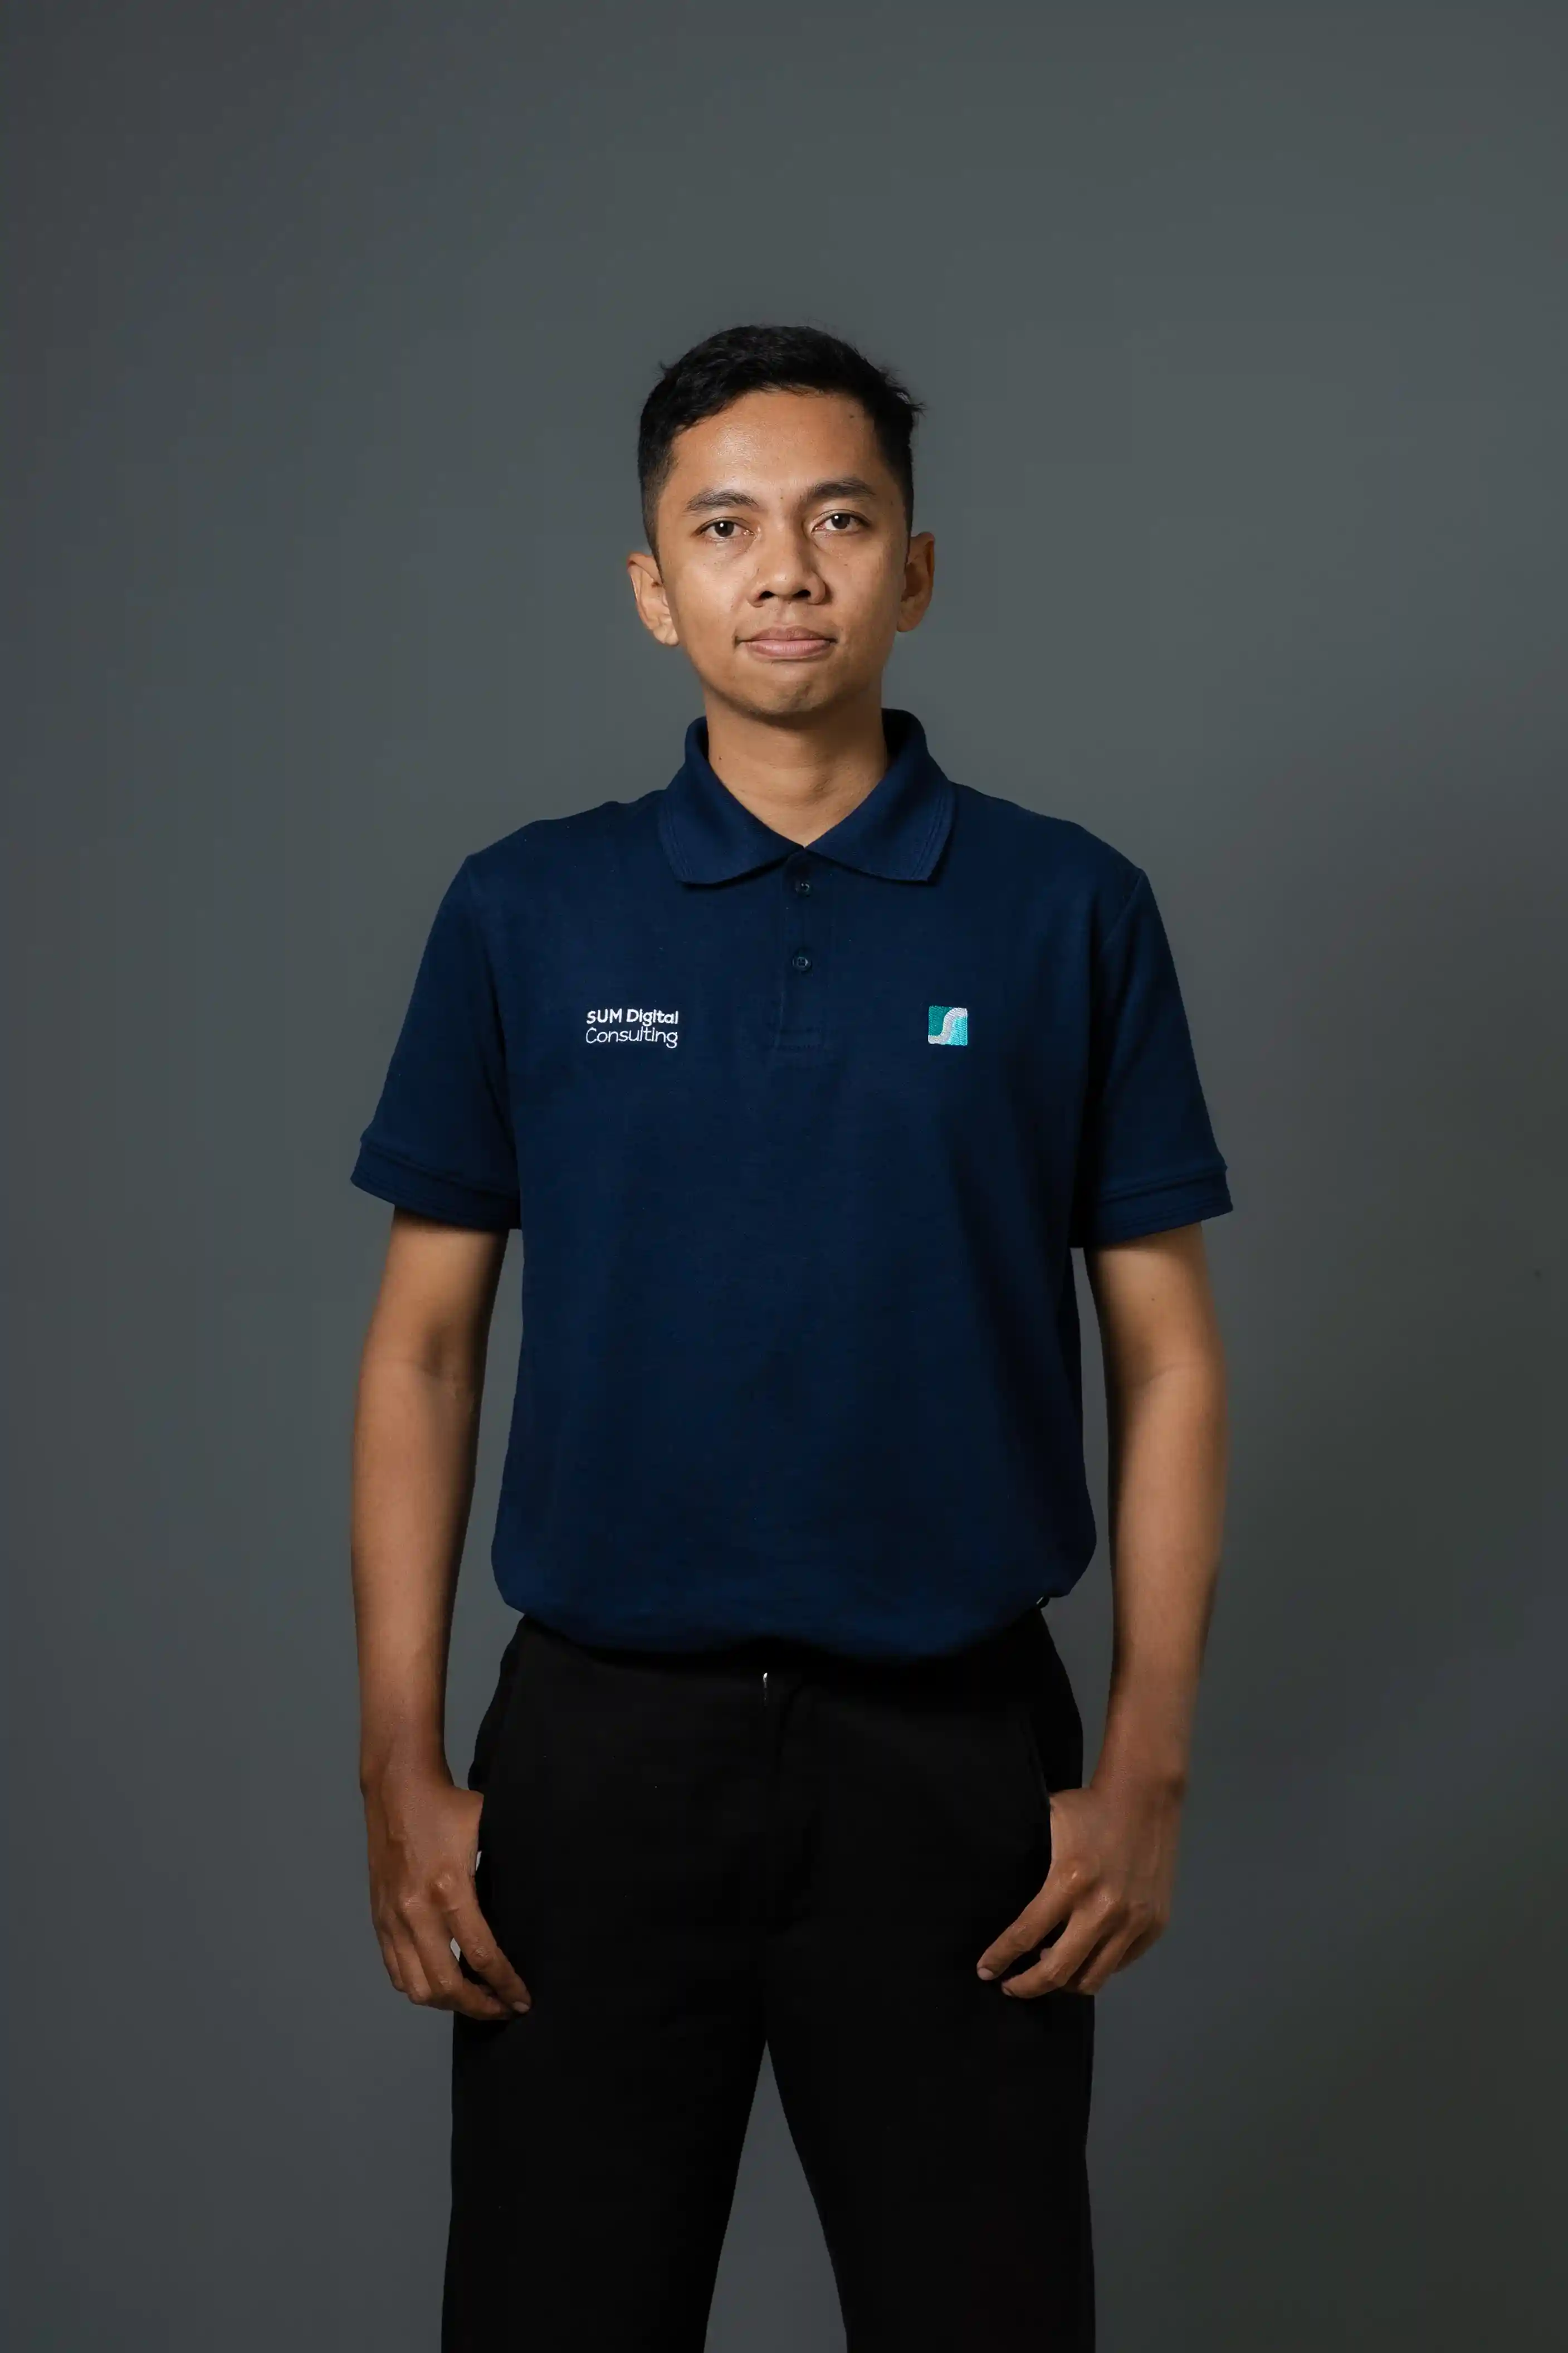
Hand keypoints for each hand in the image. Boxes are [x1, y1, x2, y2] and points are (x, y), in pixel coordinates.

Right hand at [364, 1770, 531, 2020]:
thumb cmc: (450, 1807)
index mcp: (450, 1889)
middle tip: (503, 2008)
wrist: (398, 1790)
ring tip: (475, 2000)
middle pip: (446, 1985)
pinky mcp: (379, 1920)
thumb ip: (505, 1869)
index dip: (505, 1985)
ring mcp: (393, 1919)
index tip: (523, 2000)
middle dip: (479, 2006)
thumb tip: (534, 1902)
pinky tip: (443, 1984)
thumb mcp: (489, 1830)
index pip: (480, 1955)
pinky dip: (420, 1988)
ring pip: (417, 1988)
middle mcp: (416, 1912)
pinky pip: (396, 1972)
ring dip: (448, 2003)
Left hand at [975, 1778, 1181, 1997]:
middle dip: (1026, 1986)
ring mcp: (1133, 1921)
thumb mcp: (1048, 1822)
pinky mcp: (1154, 1926)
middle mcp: (1102, 1909)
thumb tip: (994, 1888)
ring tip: (1048, 1970)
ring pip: (1091, 1979)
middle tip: (1010, 1986)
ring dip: (1063, 1983)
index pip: (1026, 1934)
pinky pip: (1118, 1964)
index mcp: (1070, 1881)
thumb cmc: (1089, 1807)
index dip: (1000, 1957)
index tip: (985, 1971)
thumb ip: (1026, 1858)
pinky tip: (1082, 1954)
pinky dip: (1095, 1966)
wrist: (1146, 1796)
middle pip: (1057, 1971)